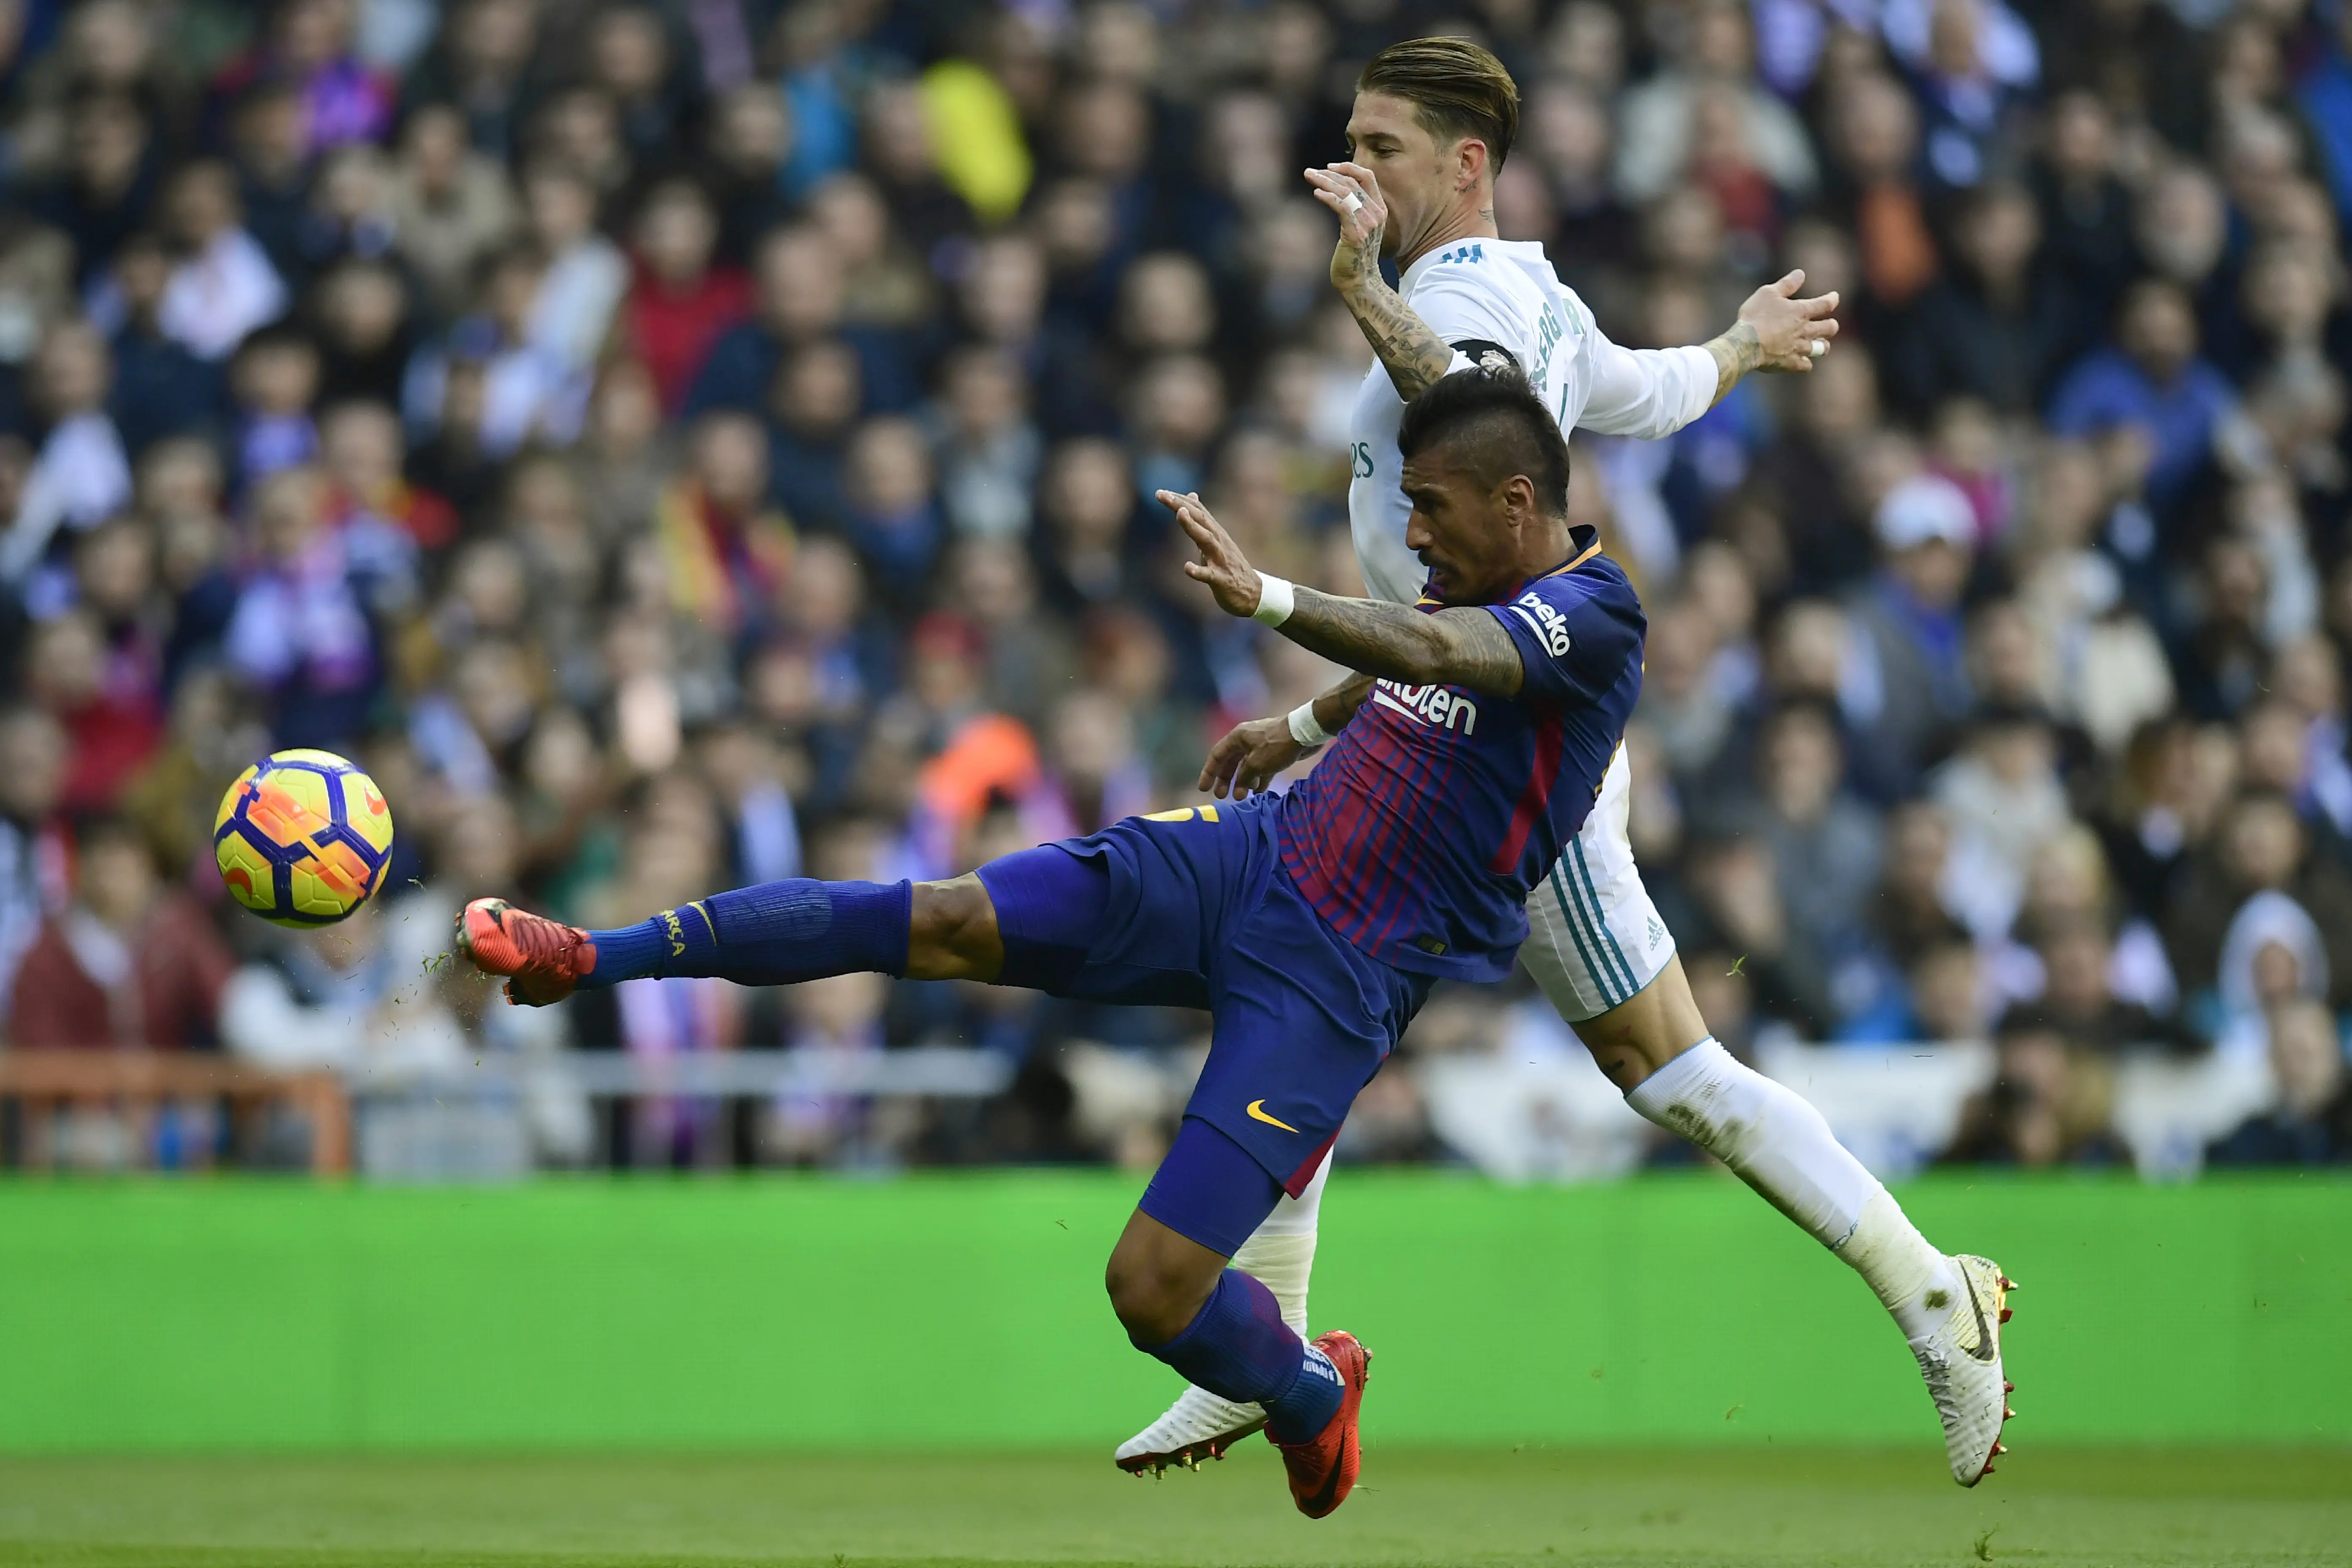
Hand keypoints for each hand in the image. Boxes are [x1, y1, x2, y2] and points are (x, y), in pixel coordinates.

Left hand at [1159, 489, 1262, 618]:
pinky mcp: (1222, 580)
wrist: (1252, 593)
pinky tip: (1187, 567)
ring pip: (1207, 540)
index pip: (1197, 511)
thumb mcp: (1214, 538)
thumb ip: (1201, 520)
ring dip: (1193, 526)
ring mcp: (1221, 560)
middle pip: (1200, 519)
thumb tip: (1191, 496)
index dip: (1180, 500)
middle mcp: (1219, 542)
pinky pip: (1209, 575)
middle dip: (1182, 506)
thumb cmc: (1229, 565)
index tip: (1160, 493)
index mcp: (1215, 533)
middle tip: (1163, 495)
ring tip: (1180, 514)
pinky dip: (1198, 571)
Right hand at [1198, 715, 1306, 799]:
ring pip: (1246, 767)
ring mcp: (1260, 746)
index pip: (1217, 756)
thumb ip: (1243, 778)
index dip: (1209, 773)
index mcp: (1237, 738)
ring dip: (1243, 782)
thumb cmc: (1277, 746)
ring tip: (1242, 797)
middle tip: (1221, 796)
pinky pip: (1261, 768)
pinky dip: (1259, 780)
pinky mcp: (1273, 753)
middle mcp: (1246, 740)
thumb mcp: (1256, 764)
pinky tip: (1258, 792)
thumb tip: (1237, 790)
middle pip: (1230, 763)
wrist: (1305, 733)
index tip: (1204, 789)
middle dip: (1226, 780)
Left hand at [1304, 162, 1388, 294]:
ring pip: (1345, 191)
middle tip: (1309, 172)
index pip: (1367, 177)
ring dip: (1324, 181)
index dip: (1349, 168)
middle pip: (1352, 182)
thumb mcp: (1359, 227)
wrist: (1359, 281)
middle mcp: (1376, 214)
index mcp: (1380, 209)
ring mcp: (1368, 224)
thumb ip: (1355, 209)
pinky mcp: (1356, 234)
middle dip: (1329, 173)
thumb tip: (1337, 190)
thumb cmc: (1354, 255)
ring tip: (1308, 176)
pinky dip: (1328, 197)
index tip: (1329, 166)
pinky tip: (1316, 194)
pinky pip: (1341, 207)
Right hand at [1736, 269, 1840, 371]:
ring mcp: (1799, 349)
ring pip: (1822, 349)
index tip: (1834, 297)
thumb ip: (1787, 284)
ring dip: (1822, 345)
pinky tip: (1801, 360)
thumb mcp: (1768, 293)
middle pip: (1830, 328)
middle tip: (1829, 324)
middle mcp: (1805, 330)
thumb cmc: (1755, 316)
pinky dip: (1806, 363)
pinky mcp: (1791, 364)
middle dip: (1831, 325)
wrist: (1745, 344)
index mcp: (1801, 311)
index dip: (1832, 299)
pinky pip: (1806, 366)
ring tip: (1819, 344)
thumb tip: (1801, 273)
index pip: (1826, 304)